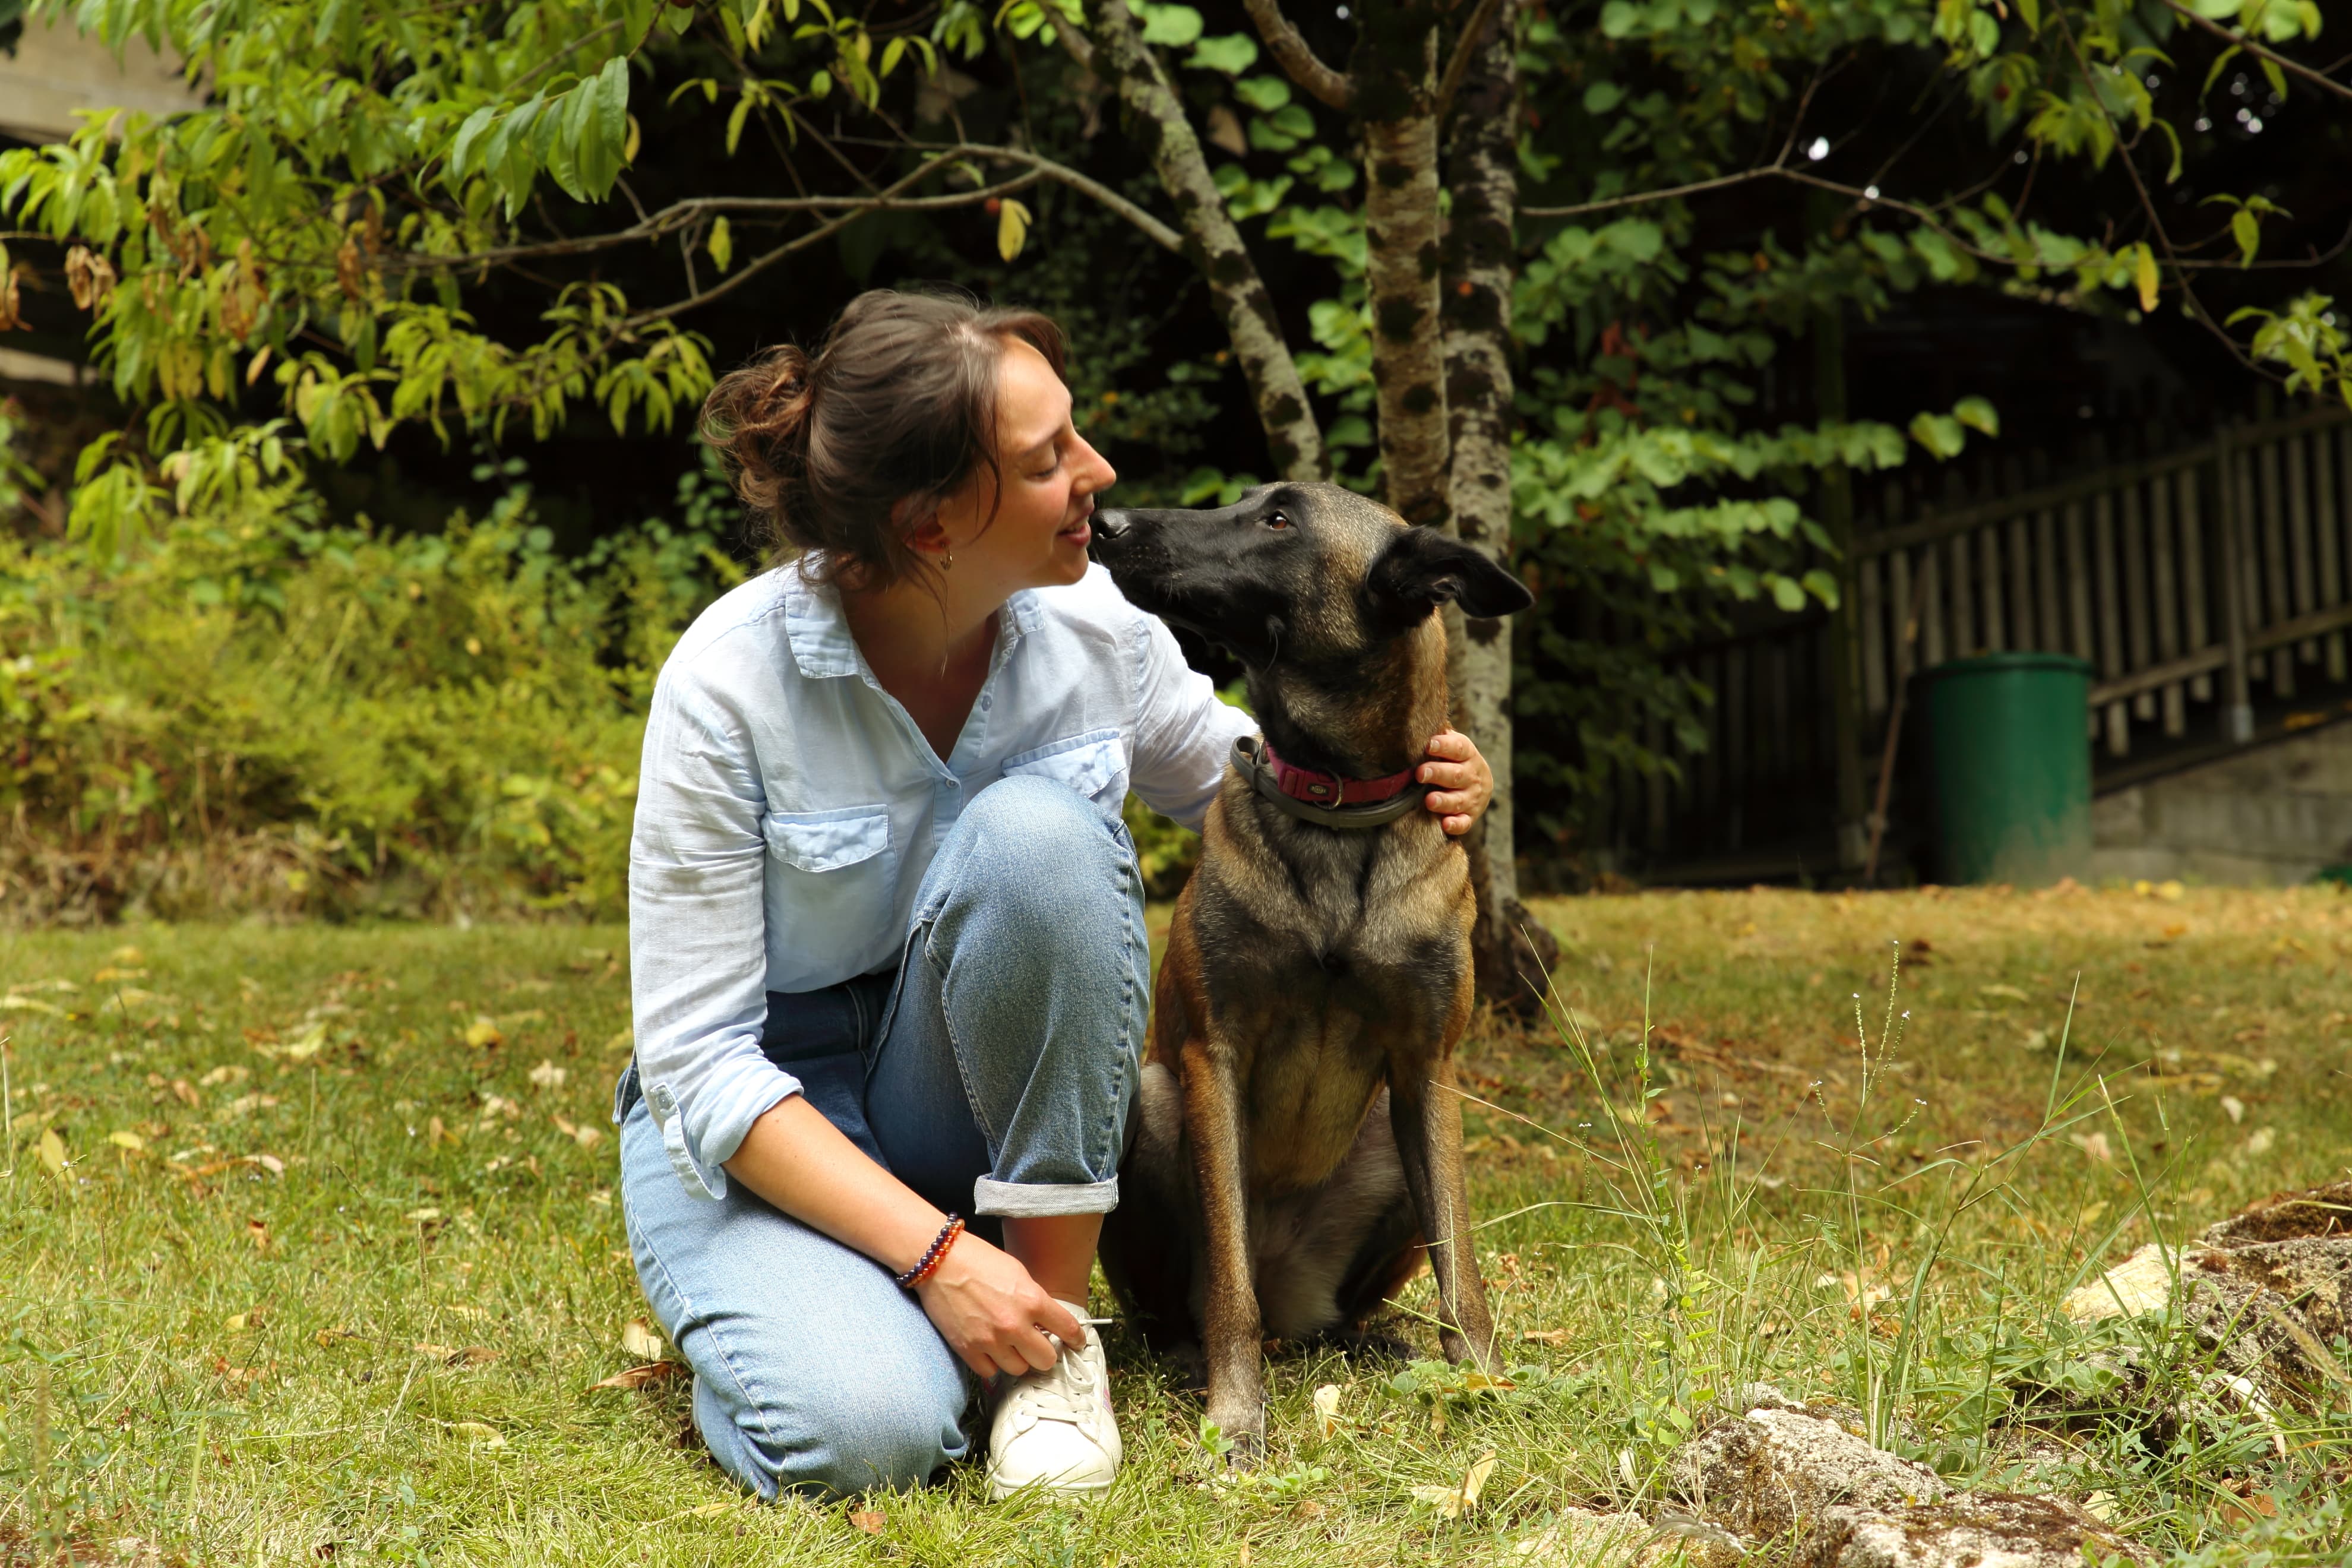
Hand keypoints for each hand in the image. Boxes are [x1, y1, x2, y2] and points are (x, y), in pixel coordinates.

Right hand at [914, 1229, 1083, 1378]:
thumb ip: (1035, 1299)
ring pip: (1019, 1369)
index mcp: (1032, 1300)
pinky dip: (992, 1364)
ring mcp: (990, 1340)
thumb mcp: (1018, 1273)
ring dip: (1018, 1359)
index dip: (1076, 1338)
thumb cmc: (979, 1260)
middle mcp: (1014, 1325)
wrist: (939, 1261)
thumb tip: (1046, 1321)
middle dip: (1044, 1352)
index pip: (1068, 1329)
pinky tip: (990, 1349)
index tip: (1076, 1342)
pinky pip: (990, 1372)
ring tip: (1010, 1344)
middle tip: (1038, 1344)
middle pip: (1045, 1360)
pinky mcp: (968, 1350)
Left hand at [1418, 727, 1492, 836]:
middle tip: (1420, 773)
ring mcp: (1473, 798)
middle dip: (1438, 774)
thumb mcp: (1451, 745)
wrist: (1479, 786)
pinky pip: (1464, 822)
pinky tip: (1445, 824)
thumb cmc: (1453, 760)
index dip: (1444, 746)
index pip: (1459, 748)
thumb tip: (1420, 718)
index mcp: (1468, 754)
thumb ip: (1439, 736)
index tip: (1428, 745)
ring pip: (1459, 800)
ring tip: (1429, 801)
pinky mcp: (1470, 817)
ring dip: (1444, 800)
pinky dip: (1456, 824)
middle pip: (1456, 774)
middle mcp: (1473, 775)